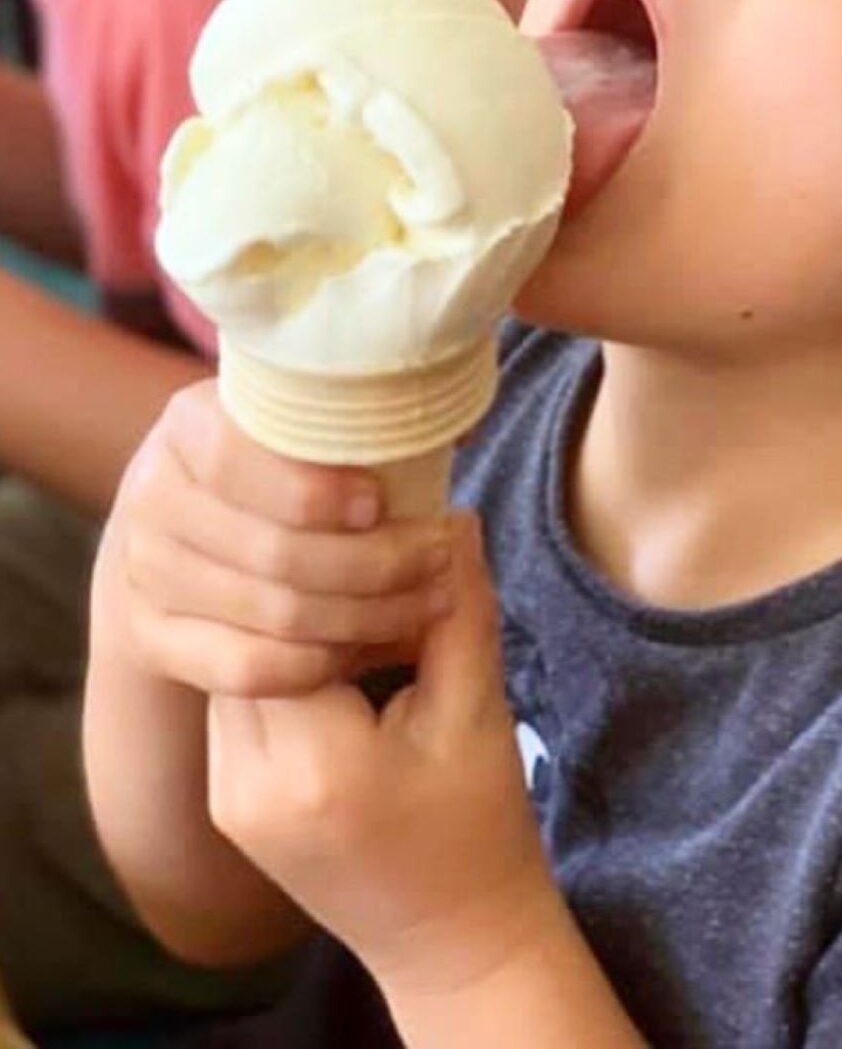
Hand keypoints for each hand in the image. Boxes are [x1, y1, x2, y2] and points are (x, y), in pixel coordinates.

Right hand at [95, 378, 459, 696]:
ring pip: (271, 614)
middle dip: (375, 563)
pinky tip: (365, 646)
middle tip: (438, 559)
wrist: (176, 533)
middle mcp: (154, 495)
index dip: (317, 491)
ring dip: (364, 616)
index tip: (381, 504)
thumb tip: (452, 425)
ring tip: (426, 602)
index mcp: (190, 423)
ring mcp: (144, 572)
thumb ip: (360, 418)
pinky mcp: (149, 637)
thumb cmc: (269, 465)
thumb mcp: (293, 424)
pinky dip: (315, 663)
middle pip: (272, 551)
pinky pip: (243, 667)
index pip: (242, 460)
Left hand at [207, 514, 554, 998]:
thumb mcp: (479, 711)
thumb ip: (458, 610)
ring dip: (288, 620)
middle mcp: (248, 785)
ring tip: (347, 590)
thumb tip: (451, 515)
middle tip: (360, 544)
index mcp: (314, 767)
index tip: (385, 534)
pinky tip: (331, 645)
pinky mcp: (228, 801)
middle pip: (252, 637)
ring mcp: (229, 799)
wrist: (451, 940)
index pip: (295, 619)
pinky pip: (239, 699)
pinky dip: (280, 661)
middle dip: (305, 585)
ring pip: (237, 662)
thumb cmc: (478, 828)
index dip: (337, 567)